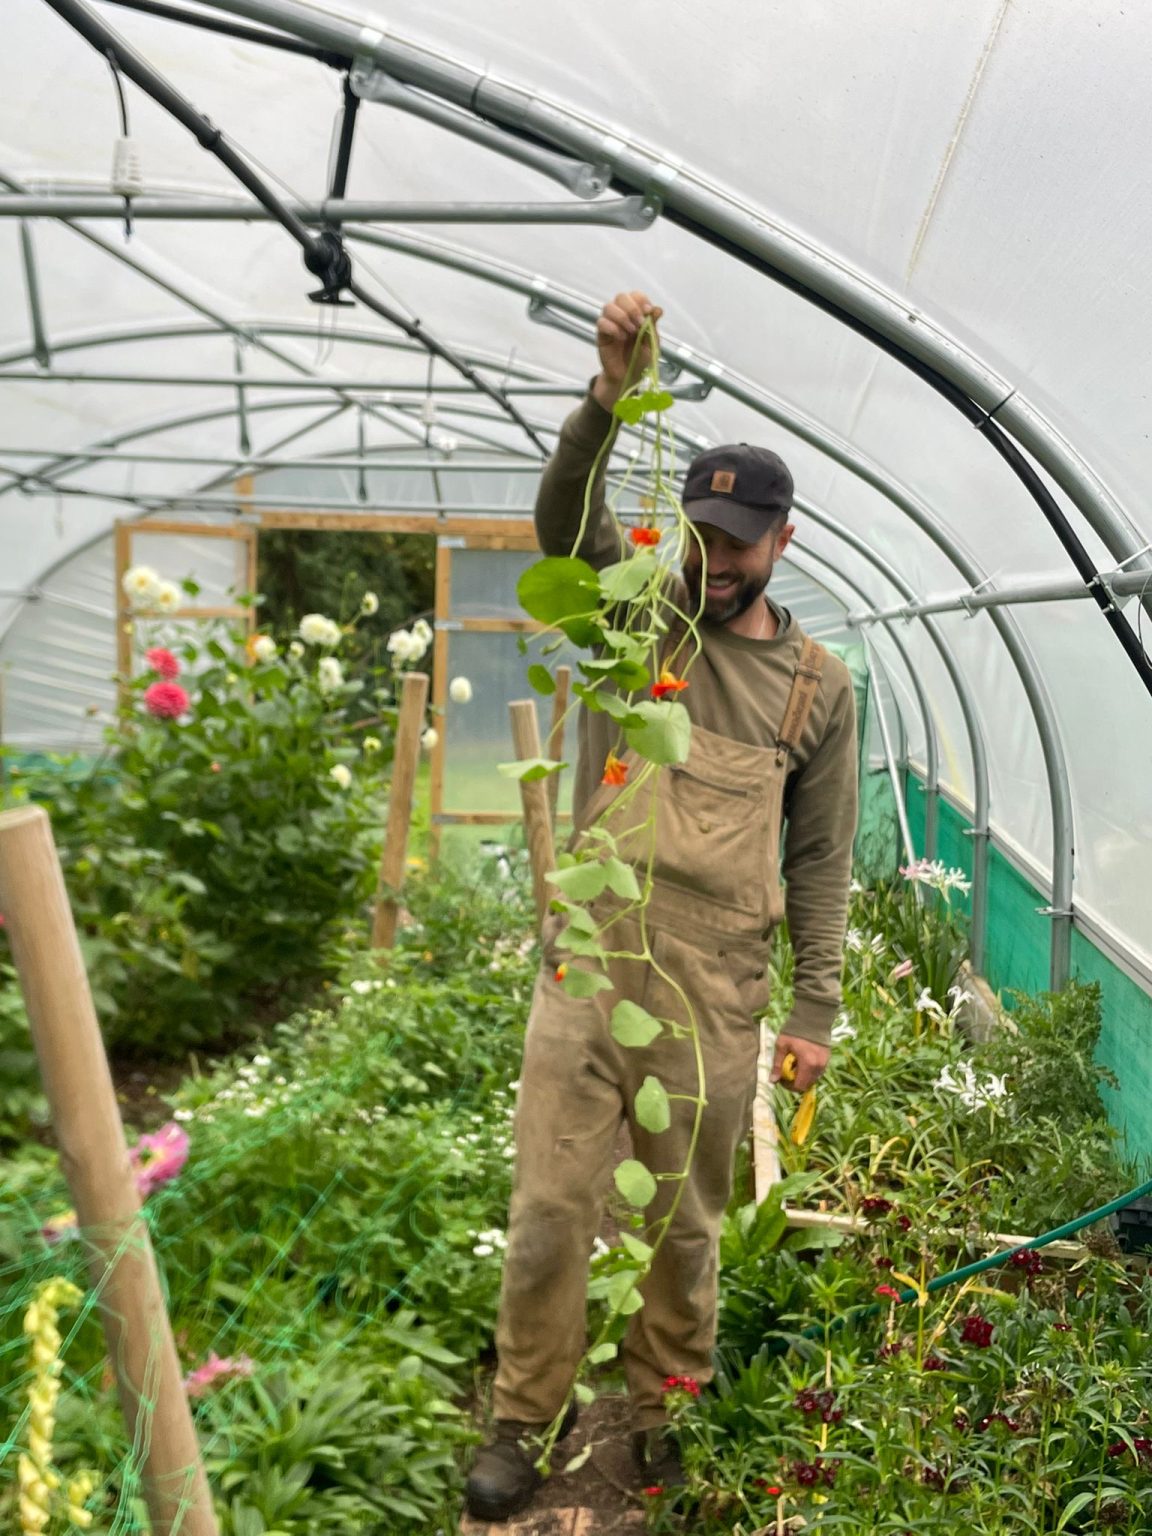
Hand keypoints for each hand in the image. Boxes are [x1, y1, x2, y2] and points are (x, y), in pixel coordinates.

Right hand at [592, 291, 662, 409]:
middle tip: (639, 325)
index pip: (635, 295)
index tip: (648, 312)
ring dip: (622, 317)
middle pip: (621, 297)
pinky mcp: (601, 334)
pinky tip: (620, 337)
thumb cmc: (641, 359)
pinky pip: (601, 322)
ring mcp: (610, 323)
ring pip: (608, 307)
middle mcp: (622, 315)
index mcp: (636, 313)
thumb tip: (657, 309)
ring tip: (630, 332)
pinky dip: (612, 328)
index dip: (641, 300)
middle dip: (631, 308)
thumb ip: (653, 326)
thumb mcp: (651, 343)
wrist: (629, 376)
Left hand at [769, 1034, 829, 1094]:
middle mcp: (818, 1066)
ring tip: (795, 1064)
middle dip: (796, 1082)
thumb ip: (777, 1064)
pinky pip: (818, 1071)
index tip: (782, 1079)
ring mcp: (824, 1063)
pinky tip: (803, 1060)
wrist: (813, 1016)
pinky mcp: (827, 1059)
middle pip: (807, 1085)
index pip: (799, 1086)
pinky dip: (810, 1071)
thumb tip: (773, 1081)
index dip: (789, 1086)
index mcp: (807, 1064)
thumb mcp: (781, 1045)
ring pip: (813, 1079)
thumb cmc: (794, 1030)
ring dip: (803, 1076)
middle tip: (788, 1071)